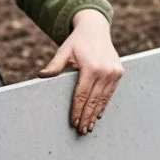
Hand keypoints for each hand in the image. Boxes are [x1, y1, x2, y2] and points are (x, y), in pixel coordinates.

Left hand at [38, 9, 123, 134]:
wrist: (96, 29)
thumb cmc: (77, 42)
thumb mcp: (64, 51)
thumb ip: (54, 65)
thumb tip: (41, 76)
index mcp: (91, 67)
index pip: (82, 95)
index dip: (77, 110)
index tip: (73, 122)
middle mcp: (105, 71)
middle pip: (93, 100)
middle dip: (86, 117)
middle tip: (81, 130)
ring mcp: (114, 73)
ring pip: (103, 99)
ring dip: (96, 114)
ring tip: (89, 127)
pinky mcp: (119, 73)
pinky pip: (110, 93)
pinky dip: (104, 105)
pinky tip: (98, 115)